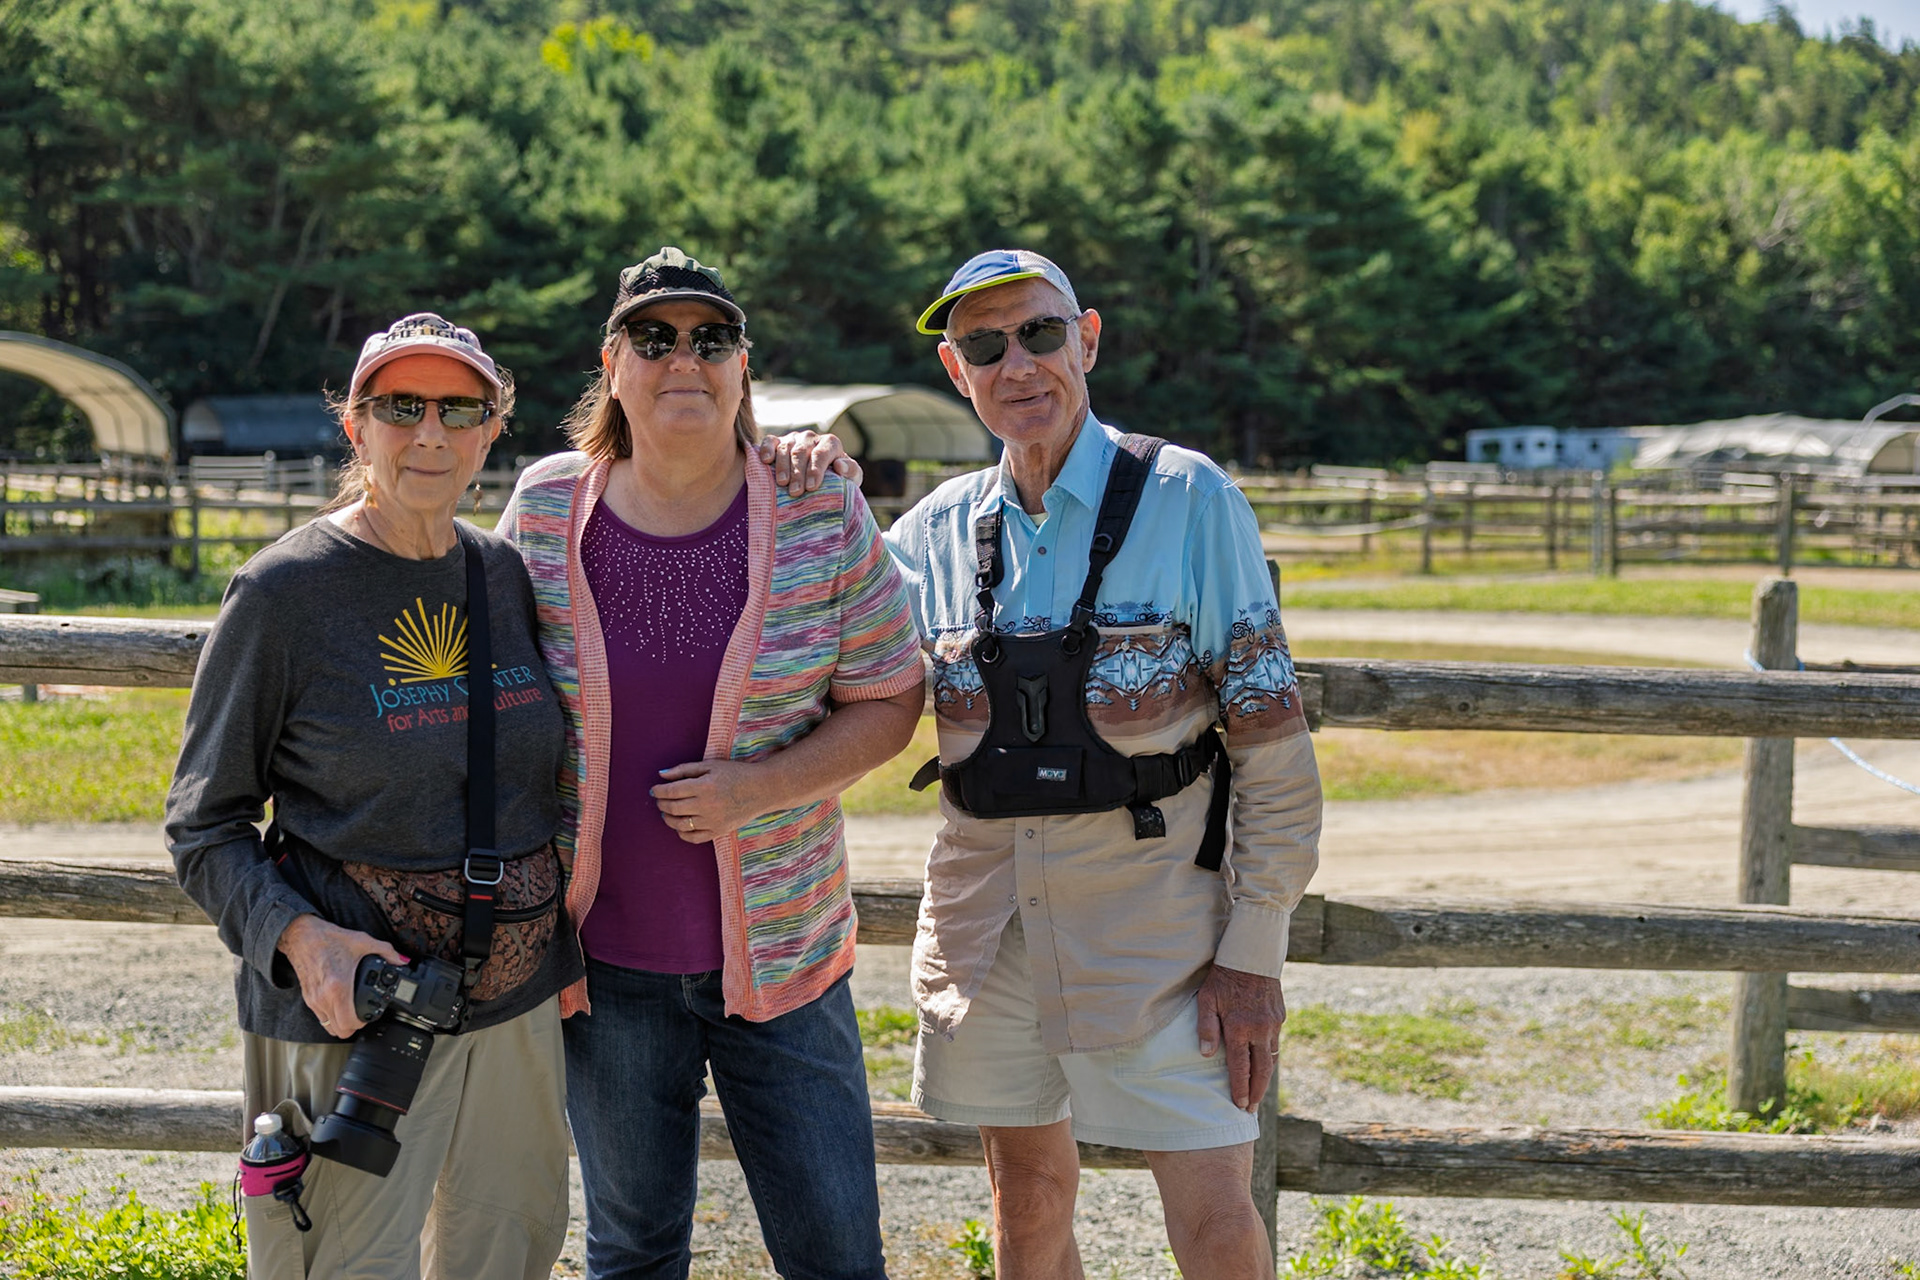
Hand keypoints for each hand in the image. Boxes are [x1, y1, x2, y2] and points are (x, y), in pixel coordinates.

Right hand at [277, 914, 407, 1038]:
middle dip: (353, 1027)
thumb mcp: (362, 941)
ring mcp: (314, 999)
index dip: (362, 1023)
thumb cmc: (328, 939)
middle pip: (339, 1030)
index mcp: (338, 986)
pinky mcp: (308, 998)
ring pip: (328, 1027)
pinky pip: (320, 1018)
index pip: (349, 1022)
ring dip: (341, 1024)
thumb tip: (402, 960)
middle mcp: (324, 997)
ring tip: (351, 1013)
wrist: (302, 936)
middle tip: (362, 1016)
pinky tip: (339, 1006)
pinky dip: (331, 1017)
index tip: (369, 1015)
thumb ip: (386, 951)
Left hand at [652, 759, 762, 842]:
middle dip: (661, 804)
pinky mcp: (718, 831)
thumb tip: (661, 775)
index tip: (655, 790)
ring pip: (680, 825)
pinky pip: (693, 838)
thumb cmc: (735, 774)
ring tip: (667, 813)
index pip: (671, 791)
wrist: (762, 789)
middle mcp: (706, 805)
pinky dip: (682, 833)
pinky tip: (680, 825)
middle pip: (673, 808)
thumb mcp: (711, 765)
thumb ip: (684, 769)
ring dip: (668, 819)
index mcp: (704, 786)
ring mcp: (712, 821)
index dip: (659, 791)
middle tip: (659, 800)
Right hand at [757, 430, 862, 495]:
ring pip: (785, 448)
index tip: (812, 487)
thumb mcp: (851, 479)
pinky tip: (765, 460)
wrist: (821, 480)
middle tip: (796, 492)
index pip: (822, 453)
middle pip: (801, 452)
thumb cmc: (837, 480)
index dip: (816, 470)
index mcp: (831, 443)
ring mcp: (793, 438)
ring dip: (782, 466)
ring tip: (782, 483)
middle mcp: (811, 438)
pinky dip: (767, 449)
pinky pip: (770, 441)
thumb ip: (851, 472)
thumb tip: (840, 465)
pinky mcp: (778, 441)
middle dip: (798, 473)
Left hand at [1195, 964, 1285, 1110]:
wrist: (1252, 955)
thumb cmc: (1223, 977)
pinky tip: (1263, 1064)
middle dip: (1257, 1092)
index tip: (1241, 1105)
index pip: (1240, 1068)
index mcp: (1239, 1028)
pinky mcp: (1280, 1017)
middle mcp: (1260, 1030)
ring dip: (1265, 1078)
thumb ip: (1206, 1027)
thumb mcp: (1207, 999)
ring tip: (1258, 1092)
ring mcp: (1273, 1024)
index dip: (1240, 1089)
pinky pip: (1275, 1043)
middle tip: (1252, 1109)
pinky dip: (1269, 1058)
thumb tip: (1206, 1054)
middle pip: (1261, 1071)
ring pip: (1271, 1059)